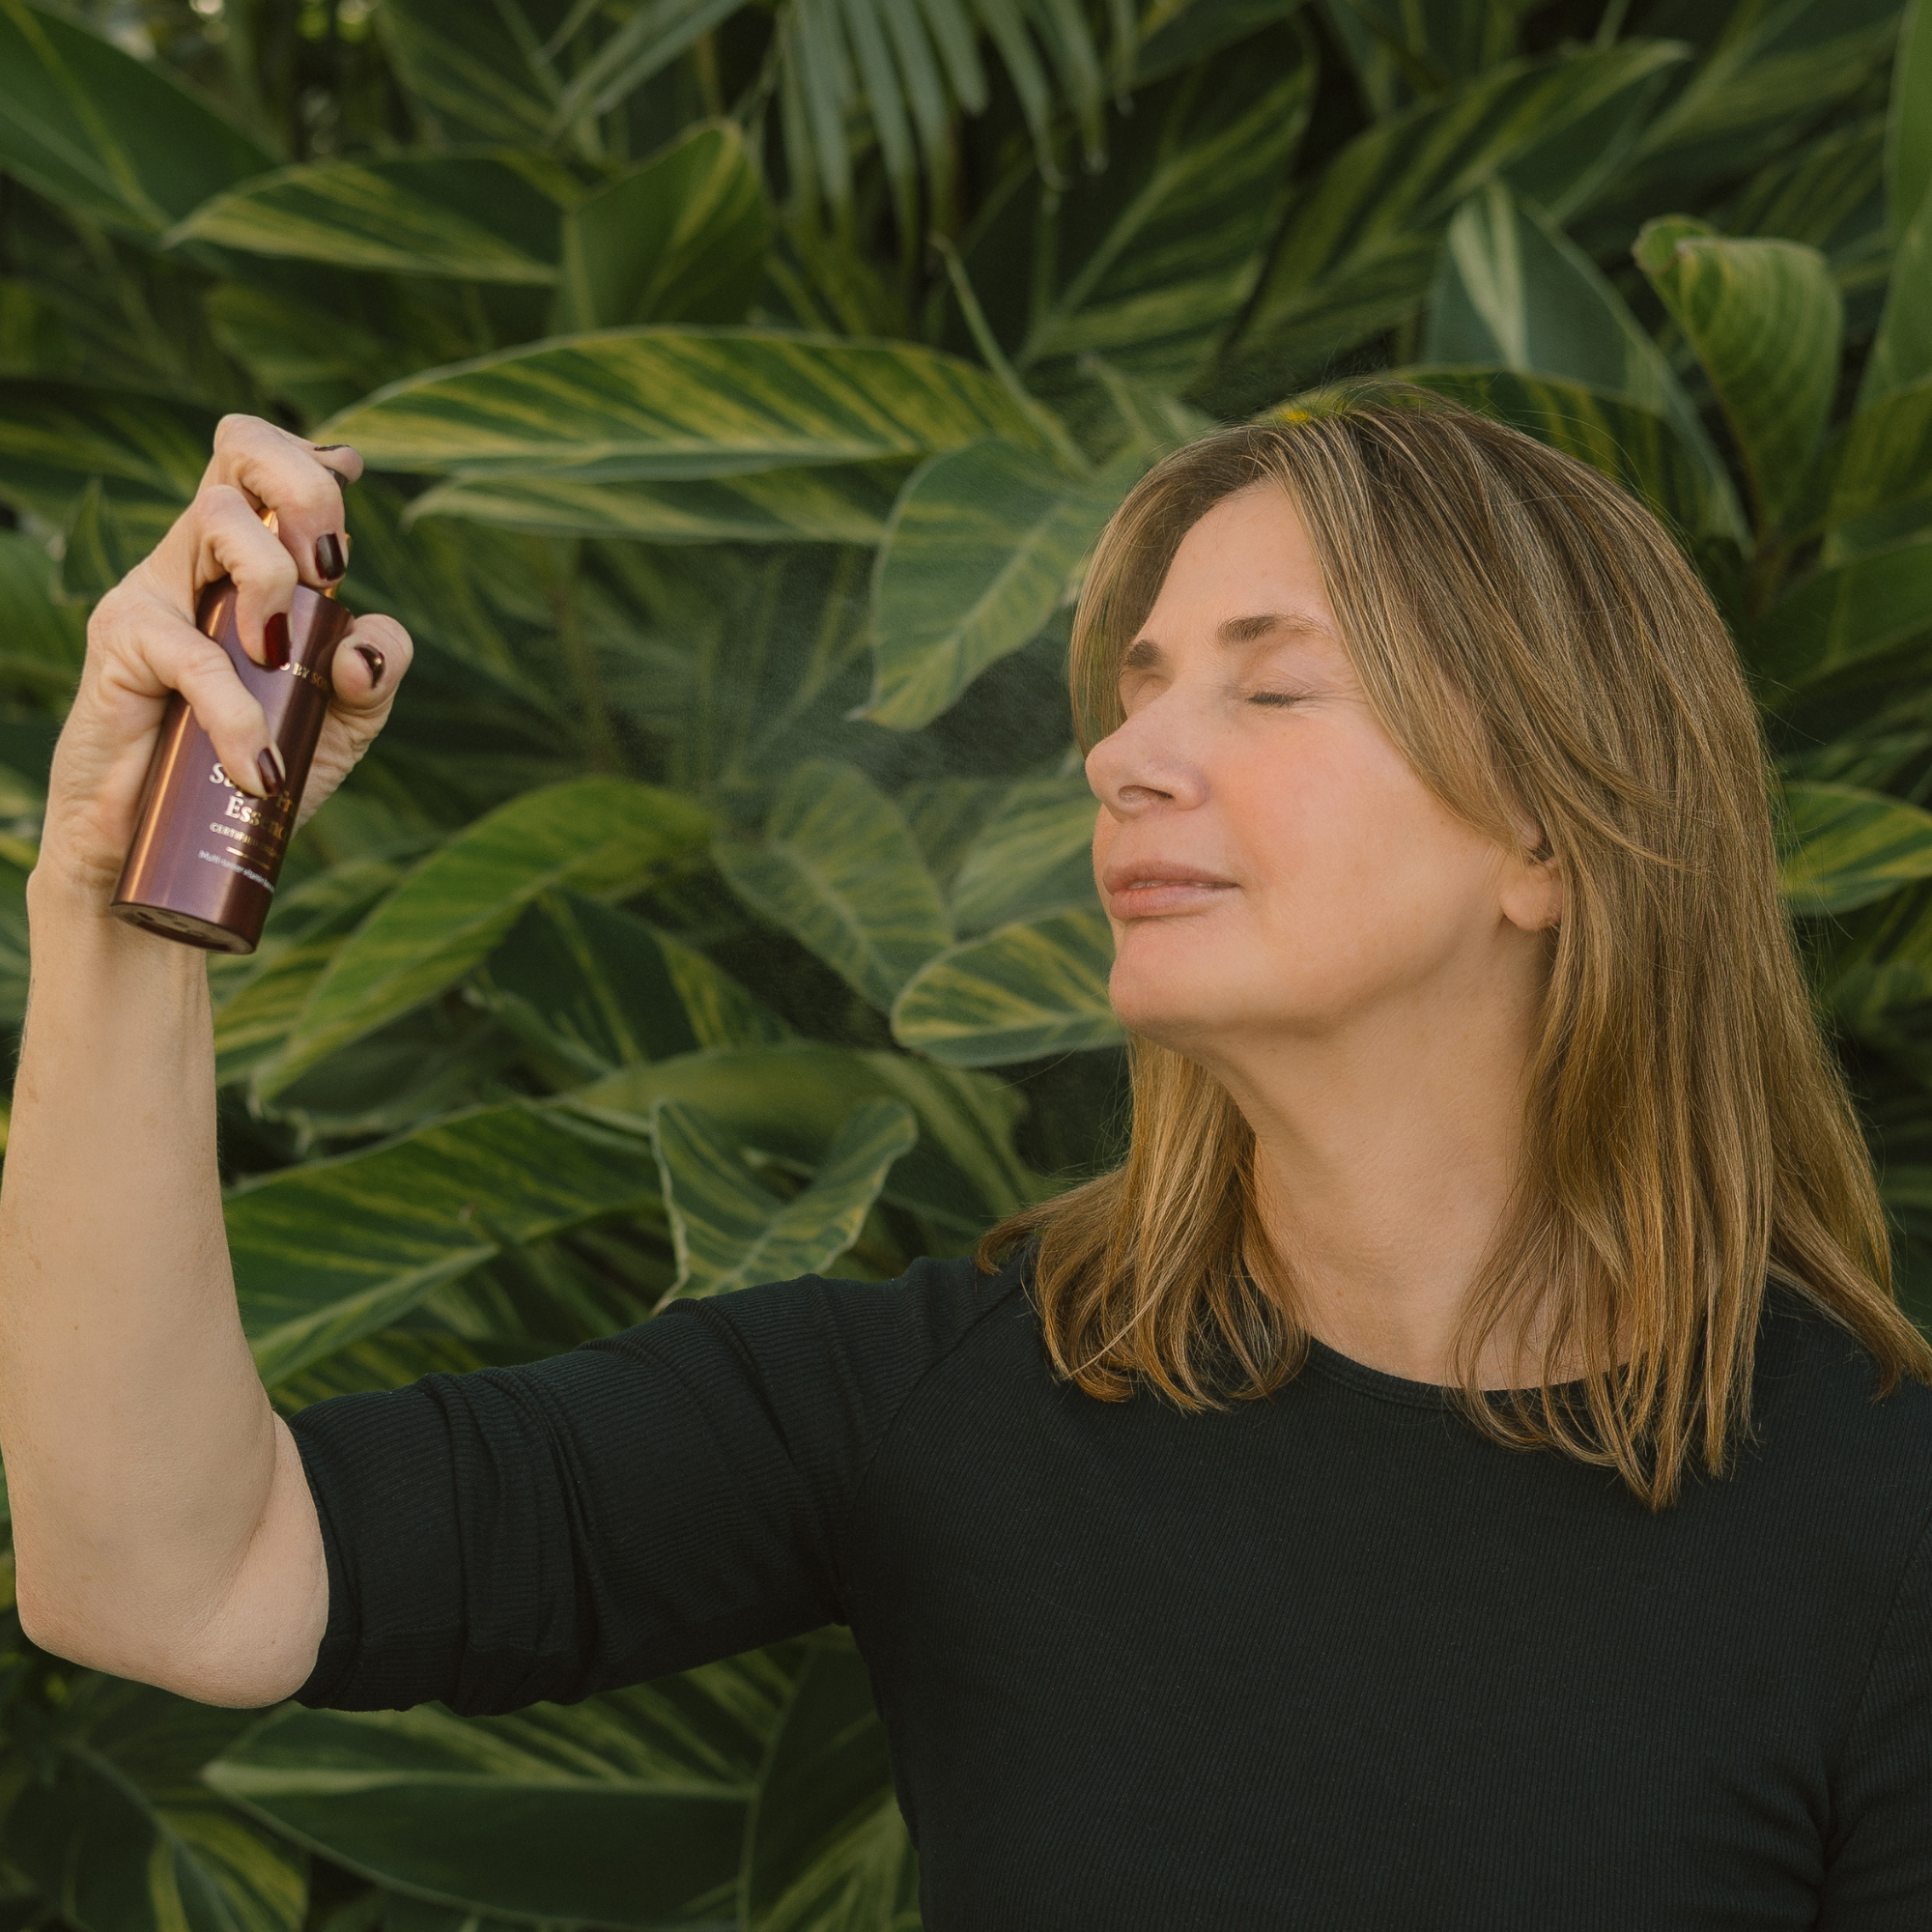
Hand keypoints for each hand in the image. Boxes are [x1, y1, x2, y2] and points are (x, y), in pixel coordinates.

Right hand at [38, 416, 413, 903]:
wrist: (161, 849)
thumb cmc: (248, 769)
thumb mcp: (339, 723)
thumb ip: (374, 675)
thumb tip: (363, 643)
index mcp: (253, 561)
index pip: (268, 464)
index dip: (314, 461)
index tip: (348, 505)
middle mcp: (201, 557)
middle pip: (240, 450)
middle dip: (306, 492)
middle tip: (330, 571)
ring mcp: (157, 589)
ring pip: (219, 517)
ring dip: (274, 581)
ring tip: (280, 664)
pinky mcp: (120, 641)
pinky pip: (194, 652)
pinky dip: (238, 713)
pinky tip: (259, 768)